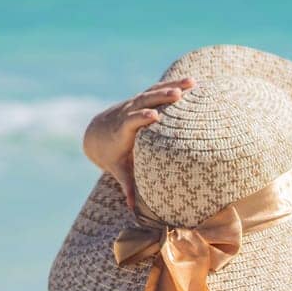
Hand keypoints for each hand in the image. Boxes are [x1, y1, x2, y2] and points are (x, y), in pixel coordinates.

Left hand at [81, 77, 195, 209]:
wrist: (98, 133)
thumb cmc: (112, 155)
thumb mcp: (118, 170)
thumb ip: (127, 186)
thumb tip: (133, 209)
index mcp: (121, 130)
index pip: (131, 121)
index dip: (140, 118)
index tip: (153, 117)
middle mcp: (128, 113)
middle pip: (144, 102)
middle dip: (160, 98)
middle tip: (178, 95)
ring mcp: (136, 103)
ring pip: (154, 92)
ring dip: (172, 87)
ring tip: (192, 84)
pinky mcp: (143, 99)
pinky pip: (159, 90)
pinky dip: (174, 84)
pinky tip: (193, 82)